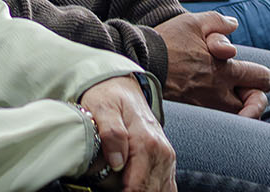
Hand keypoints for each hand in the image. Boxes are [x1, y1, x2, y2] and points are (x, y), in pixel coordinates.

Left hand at [77, 75, 175, 191]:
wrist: (123, 88)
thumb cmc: (110, 98)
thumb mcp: (103, 108)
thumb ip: (111, 133)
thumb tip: (117, 162)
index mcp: (147, 143)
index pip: (137, 187)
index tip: (107, 187)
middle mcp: (162, 153)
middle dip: (127, 191)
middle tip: (107, 183)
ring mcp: (167, 159)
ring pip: (158, 191)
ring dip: (140, 189)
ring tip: (120, 182)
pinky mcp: (166, 162)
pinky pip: (165, 187)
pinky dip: (151, 189)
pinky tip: (135, 184)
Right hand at [153, 12, 269, 117]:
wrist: (139, 62)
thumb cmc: (166, 42)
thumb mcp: (192, 22)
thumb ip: (218, 22)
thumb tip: (234, 25)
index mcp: (225, 69)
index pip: (263, 79)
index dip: (263, 76)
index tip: (252, 73)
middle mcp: (220, 92)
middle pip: (256, 105)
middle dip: (256, 98)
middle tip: (246, 91)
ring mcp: (207, 106)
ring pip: (238, 117)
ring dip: (241, 109)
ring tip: (233, 100)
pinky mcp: (194, 113)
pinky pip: (218, 121)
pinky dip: (223, 116)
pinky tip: (214, 105)